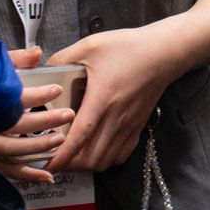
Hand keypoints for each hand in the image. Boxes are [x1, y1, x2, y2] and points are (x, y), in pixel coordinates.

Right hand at [0, 52, 72, 182]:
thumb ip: (12, 60)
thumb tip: (37, 53)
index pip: (12, 96)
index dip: (36, 94)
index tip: (55, 89)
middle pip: (15, 125)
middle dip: (44, 121)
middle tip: (67, 114)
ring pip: (11, 150)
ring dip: (38, 147)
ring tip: (59, 140)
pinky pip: (4, 169)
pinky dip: (26, 175)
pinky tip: (46, 176)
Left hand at [43, 28, 183, 172]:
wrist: (164, 52)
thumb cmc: (129, 47)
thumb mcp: (90, 45)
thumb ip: (64, 58)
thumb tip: (44, 70)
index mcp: (102, 98)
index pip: (80, 137)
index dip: (63, 155)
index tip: (49, 163)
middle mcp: (116, 117)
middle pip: (91, 156)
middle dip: (70, 164)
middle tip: (55, 158)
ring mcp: (129, 125)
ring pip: (105, 160)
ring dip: (86, 164)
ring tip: (72, 157)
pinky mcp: (137, 126)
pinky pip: (121, 154)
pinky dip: (106, 160)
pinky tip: (96, 151)